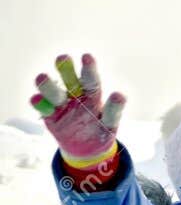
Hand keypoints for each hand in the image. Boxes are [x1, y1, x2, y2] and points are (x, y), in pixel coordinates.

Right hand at [31, 53, 125, 168]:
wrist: (86, 147)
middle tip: (63, 58)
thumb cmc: (101, 129)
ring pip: (53, 92)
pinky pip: (43, 108)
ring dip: (48, 85)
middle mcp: (74, 95)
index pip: (91, 80)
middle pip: (70, 81)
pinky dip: (39, 103)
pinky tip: (36, 99)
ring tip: (42, 77)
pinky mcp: (49, 116)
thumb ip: (113, 110)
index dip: (89, 69)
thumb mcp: (109, 122)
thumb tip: (119, 95)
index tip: (87, 56)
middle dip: (66, 70)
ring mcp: (61, 105)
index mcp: (92, 94)